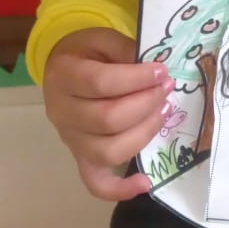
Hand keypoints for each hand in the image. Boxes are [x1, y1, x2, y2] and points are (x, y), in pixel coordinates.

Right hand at [43, 28, 174, 201]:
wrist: (63, 68)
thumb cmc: (87, 53)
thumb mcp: (102, 38)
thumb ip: (125, 49)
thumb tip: (155, 69)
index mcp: (63, 76)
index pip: (101, 83)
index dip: (136, 79)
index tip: (162, 71)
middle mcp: (61, 112)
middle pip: (107, 119)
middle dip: (146, 104)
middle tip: (167, 89)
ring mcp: (70, 139)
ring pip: (107, 150)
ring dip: (143, 133)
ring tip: (163, 112)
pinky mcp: (80, 157)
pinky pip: (95, 182)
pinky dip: (120, 189)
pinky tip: (146, 181)